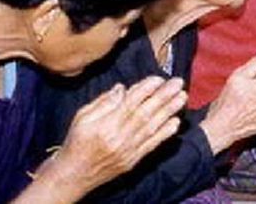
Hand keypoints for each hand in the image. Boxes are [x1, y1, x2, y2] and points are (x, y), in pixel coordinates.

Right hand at [57, 77, 185, 191]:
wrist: (73, 175)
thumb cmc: (76, 142)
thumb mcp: (81, 118)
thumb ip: (103, 102)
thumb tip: (122, 88)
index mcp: (105, 125)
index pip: (130, 103)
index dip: (146, 89)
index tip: (159, 79)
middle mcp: (118, 137)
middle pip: (145, 113)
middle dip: (164, 96)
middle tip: (178, 82)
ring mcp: (127, 150)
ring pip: (152, 127)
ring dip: (169, 111)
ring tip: (182, 97)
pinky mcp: (133, 160)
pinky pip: (152, 145)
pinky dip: (165, 133)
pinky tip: (176, 122)